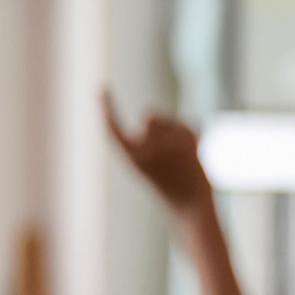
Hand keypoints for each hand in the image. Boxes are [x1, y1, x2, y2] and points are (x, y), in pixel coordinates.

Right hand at [103, 91, 212, 215]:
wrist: (193, 206)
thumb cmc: (169, 189)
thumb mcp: (147, 166)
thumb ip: (143, 143)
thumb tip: (149, 117)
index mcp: (132, 157)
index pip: (114, 128)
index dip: (107, 108)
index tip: (100, 88)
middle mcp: (147, 149)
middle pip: (149, 116)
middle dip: (158, 124)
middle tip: (170, 152)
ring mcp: (168, 144)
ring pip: (169, 118)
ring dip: (174, 130)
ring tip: (181, 155)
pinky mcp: (188, 142)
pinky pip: (185, 123)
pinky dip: (189, 133)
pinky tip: (193, 153)